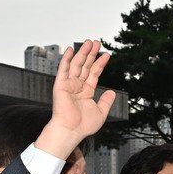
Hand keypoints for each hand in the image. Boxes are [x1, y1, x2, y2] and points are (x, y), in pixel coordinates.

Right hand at [41, 40, 115, 155]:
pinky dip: (67, 59)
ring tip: (90, 43)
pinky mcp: (61, 85)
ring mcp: (69, 84)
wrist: (71, 130)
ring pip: (77, 64)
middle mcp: (77, 86)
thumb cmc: (83, 125)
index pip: (94, 73)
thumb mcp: (100, 112)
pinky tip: (71, 50)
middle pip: (85, 66)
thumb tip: (112, 92)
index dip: (100, 63)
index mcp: (86, 91)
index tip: (106, 55)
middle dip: (91, 54)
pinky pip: (63, 69)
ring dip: (83, 53)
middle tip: (97, 43)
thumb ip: (106, 101)